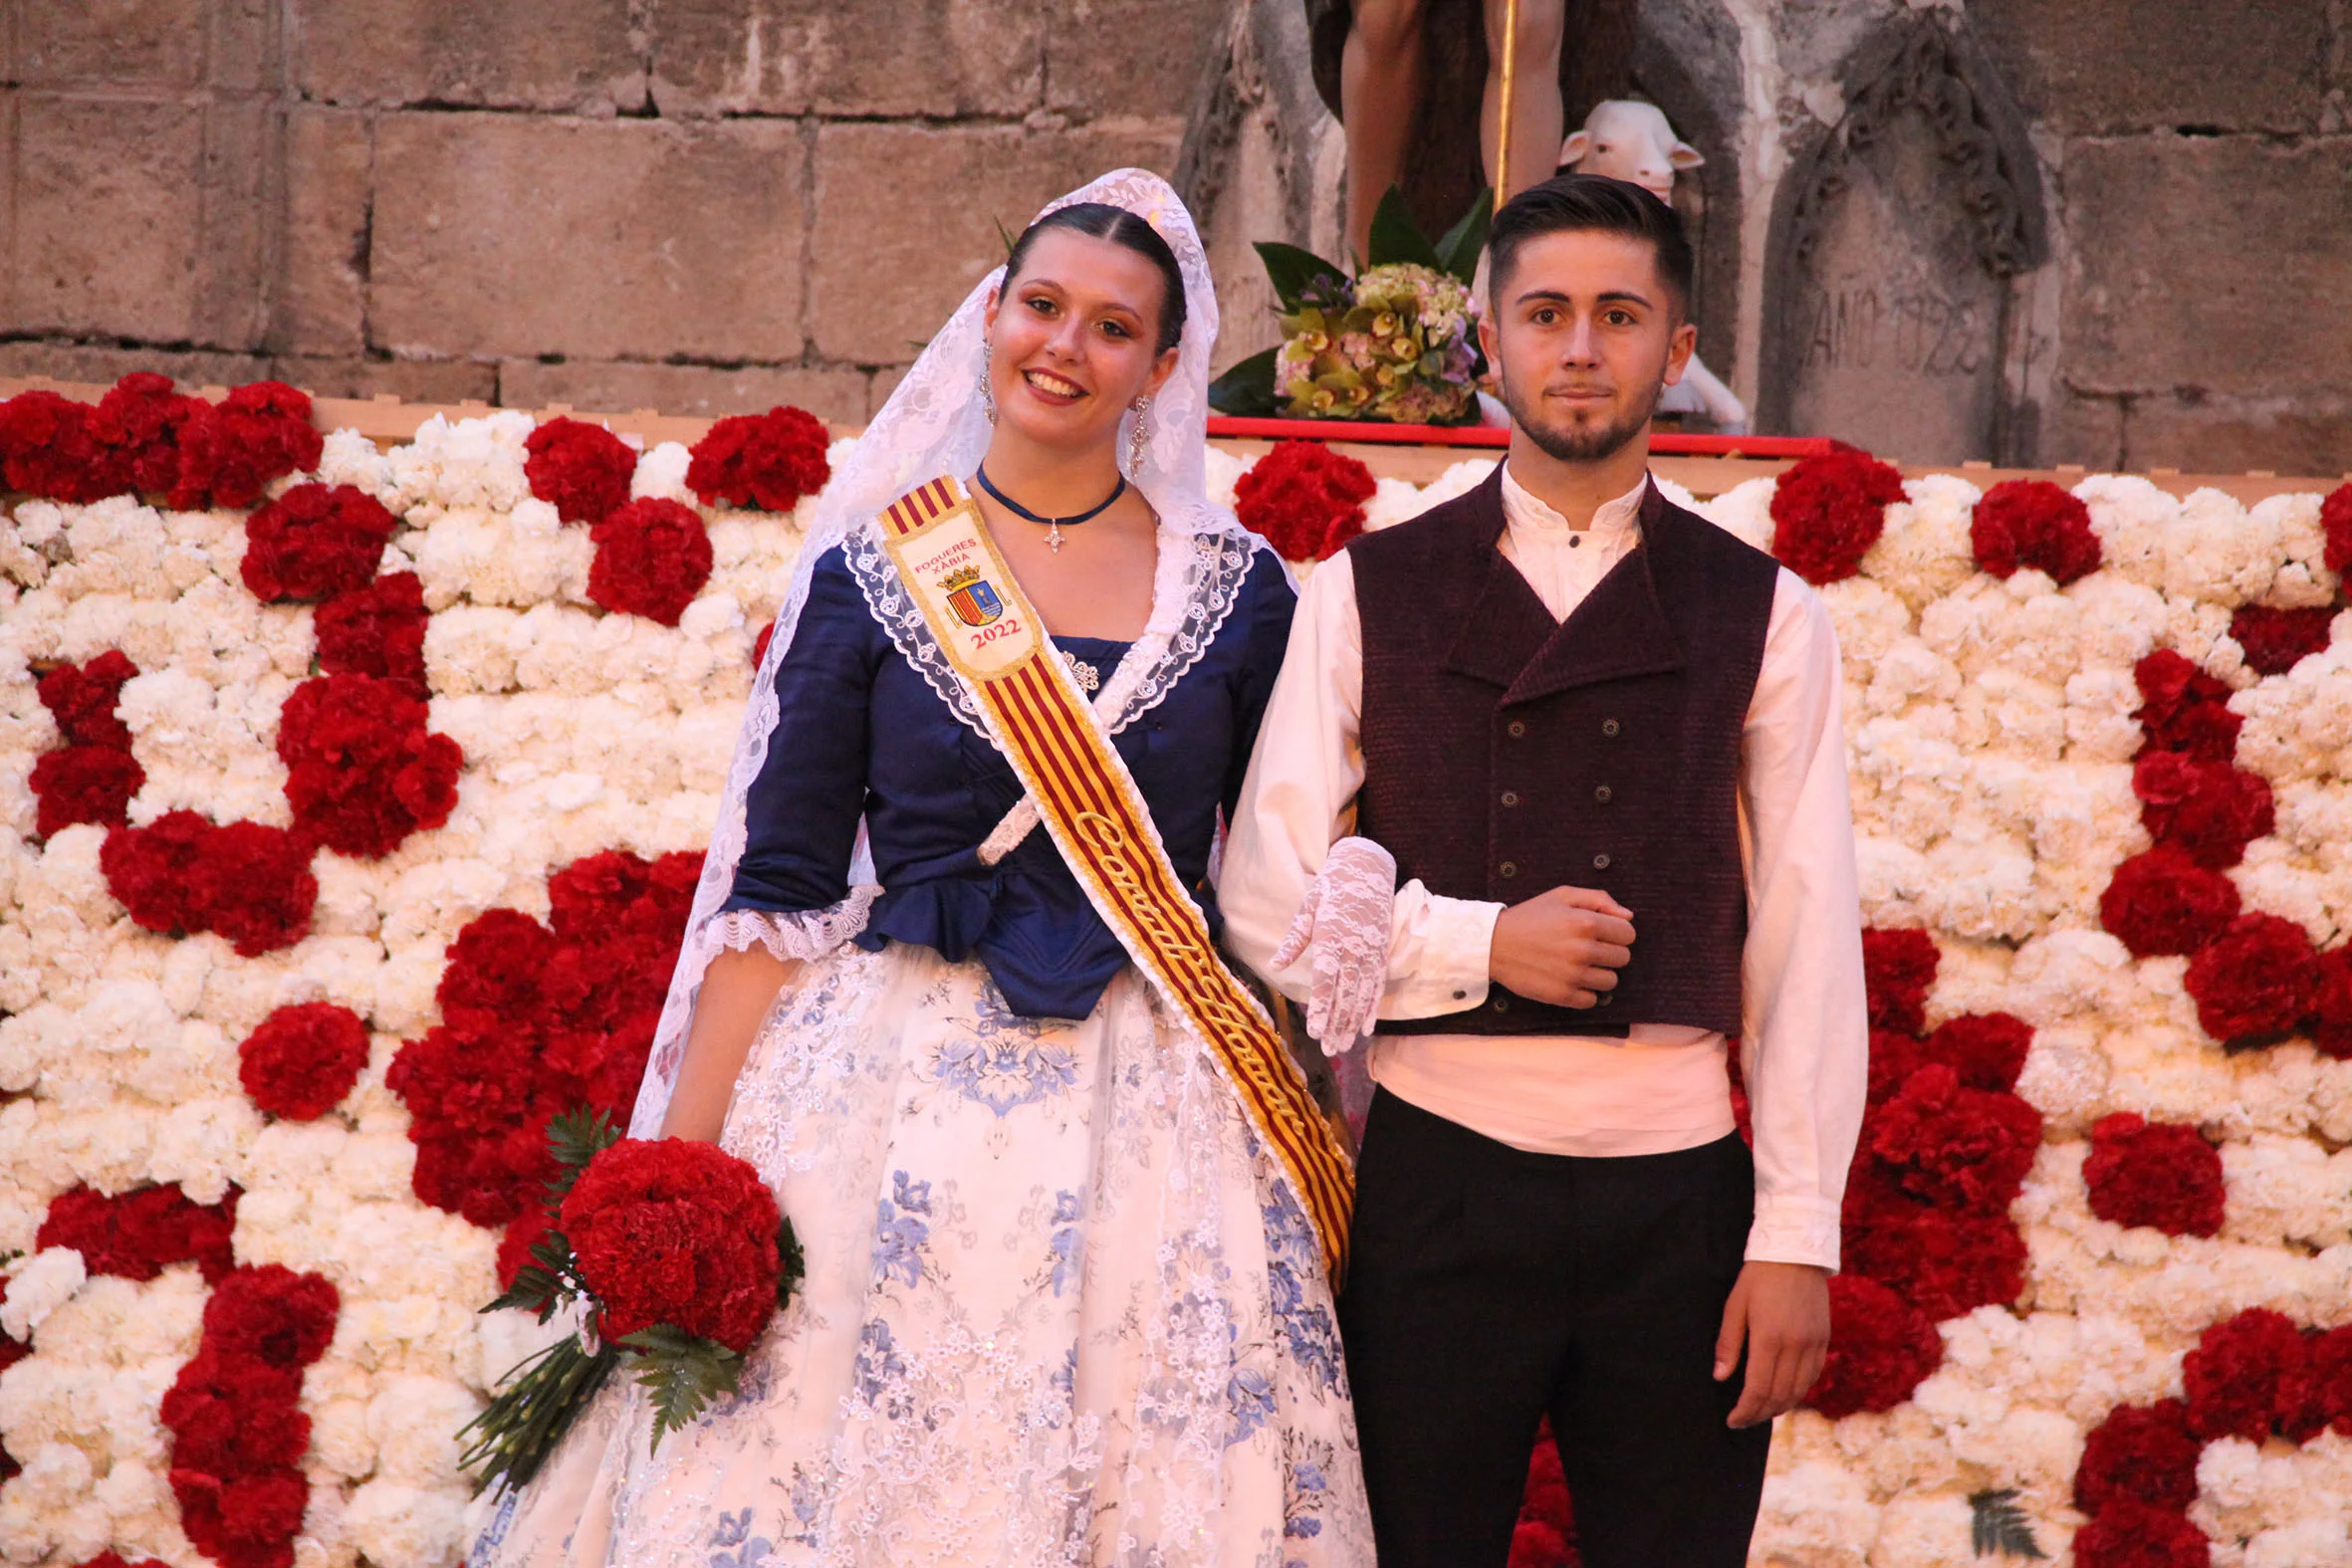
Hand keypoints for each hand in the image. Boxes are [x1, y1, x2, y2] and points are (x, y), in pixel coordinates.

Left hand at [1268, 837, 1396, 1051]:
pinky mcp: (1380, 952)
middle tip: (1329, 1050)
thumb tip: (1274, 965)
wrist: (1367, 867)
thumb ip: (1294, 940)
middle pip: (1345, 994)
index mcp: (1332, 937)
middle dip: (1336, 1024)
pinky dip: (1372, 1007)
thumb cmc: (1331, 887)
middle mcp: (1354, 948)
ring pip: (1363, 994)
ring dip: (1353, 1022)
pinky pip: (1377, 985)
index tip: (1315, 1030)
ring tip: (1344, 1045)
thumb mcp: (1308, 908)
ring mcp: (1371, 952)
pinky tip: (1367, 1028)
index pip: (1326, 980)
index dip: (1321, 1007)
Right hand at [1486, 885, 1633, 1006]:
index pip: (1628, 935)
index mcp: (1586, 922)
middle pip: (1623, 958)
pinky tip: (1570, 979)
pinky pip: (1592, 1000)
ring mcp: (1573, 975)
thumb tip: (1628, 917)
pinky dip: (1584, 992)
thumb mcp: (1561, 896)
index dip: (1617, 933)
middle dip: (1609, 953)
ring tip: (1578, 965)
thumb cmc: (1529, 917)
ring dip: (1599, 974)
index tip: (1601, 934)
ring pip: (1611, 981)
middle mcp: (1583, 949)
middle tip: (1587, 949)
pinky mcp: (1562, 995)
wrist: (1492, 944)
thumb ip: (1599, 899)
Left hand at [1715, 1261, 1830, 1428]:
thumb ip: (1728, 1343)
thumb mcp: (1735, 1305)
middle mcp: (1796, 1346)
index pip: (1758, 1389)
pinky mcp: (1824, 1339)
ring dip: (1780, 1407)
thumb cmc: (1758, 1277)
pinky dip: (1799, 1391)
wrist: (1796, 1252)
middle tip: (1744, 1420)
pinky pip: (1813, 1376)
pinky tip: (1785, 1393)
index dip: (1745, 1411)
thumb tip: (1720, 1377)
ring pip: (1799, 1390)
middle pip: (1780, 1396)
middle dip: (1760, 1414)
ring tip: (1762, 1411)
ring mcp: (1813, 1344)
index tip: (1732, 1420)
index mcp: (1769, 1338)